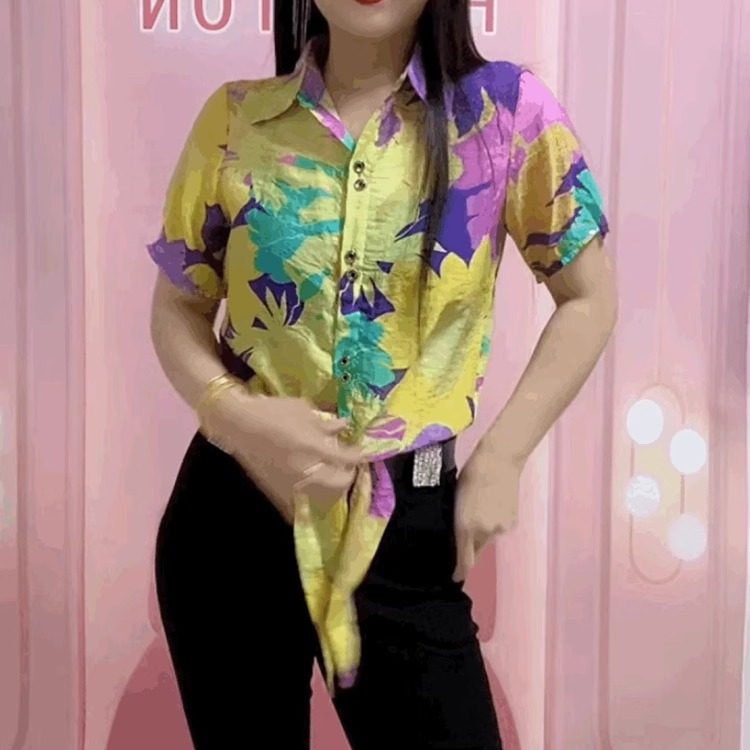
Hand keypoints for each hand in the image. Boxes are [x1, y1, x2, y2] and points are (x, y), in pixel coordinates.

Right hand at [204, 387, 362, 522]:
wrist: (237, 424)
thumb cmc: (271, 411)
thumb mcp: (302, 409)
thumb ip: (326, 422)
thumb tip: (344, 425)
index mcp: (312, 446)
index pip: (345, 458)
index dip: (358, 456)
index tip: (362, 452)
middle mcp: (304, 470)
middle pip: (339, 484)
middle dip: (348, 476)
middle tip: (349, 468)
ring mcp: (290, 484)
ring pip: (322, 498)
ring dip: (333, 490)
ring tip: (334, 480)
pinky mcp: (276, 492)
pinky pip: (298, 508)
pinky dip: (309, 505)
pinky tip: (313, 497)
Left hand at [452, 443, 522, 582]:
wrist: (499, 461)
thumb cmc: (470, 474)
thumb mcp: (456, 498)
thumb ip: (457, 520)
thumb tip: (457, 535)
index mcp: (464, 526)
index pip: (464, 560)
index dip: (459, 572)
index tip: (455, 578)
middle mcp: (483, 532)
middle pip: (476, 548)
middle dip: (470, 545)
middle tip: (466, 528)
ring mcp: (499, 528)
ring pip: (488, 536)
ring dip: (483, 529)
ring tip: (481, 507)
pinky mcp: (511, 522)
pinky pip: (499, 527)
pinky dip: (495, 521)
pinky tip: (494, 503)